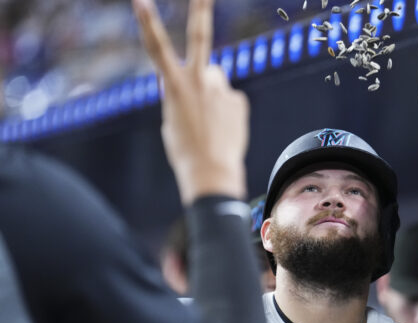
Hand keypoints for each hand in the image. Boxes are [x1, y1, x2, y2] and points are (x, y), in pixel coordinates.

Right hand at [132, 0, 248, 203]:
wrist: (211, 172)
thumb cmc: (184, 149)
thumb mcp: (171, 118)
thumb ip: (179, 92)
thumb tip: (196, 80)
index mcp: (173, 86)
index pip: (156, 48)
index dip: (147, 22)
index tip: (141, 0)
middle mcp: (198, 81)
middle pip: (199, 37)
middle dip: (200, 9)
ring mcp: (221, 89)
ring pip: (214, 78)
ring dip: (211, 91)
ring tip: (209, 120)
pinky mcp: (238, 98)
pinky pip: (227, 98)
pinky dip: (224, 109)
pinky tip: (222, 128)